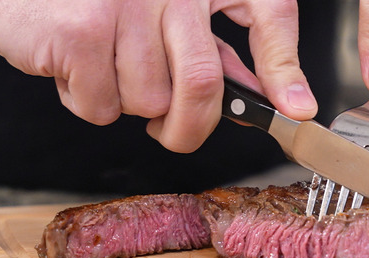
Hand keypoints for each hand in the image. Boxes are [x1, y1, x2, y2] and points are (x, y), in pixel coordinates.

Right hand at [0, 0, 316, 151]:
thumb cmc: (93, 6)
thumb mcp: (164, 16)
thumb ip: (213, 48)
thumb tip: (268, 93)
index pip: (268, 13)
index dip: (285, 70)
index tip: (297, 112)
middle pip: (203, 82)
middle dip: (189, 128)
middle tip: (172, 134)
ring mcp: (124, 4)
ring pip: (148, 101)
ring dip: (124, 105)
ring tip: (102, 69)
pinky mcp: (81, 30)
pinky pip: (101, 106)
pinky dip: (84, 103)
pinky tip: (71, 69)